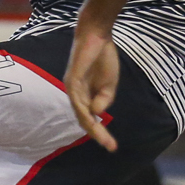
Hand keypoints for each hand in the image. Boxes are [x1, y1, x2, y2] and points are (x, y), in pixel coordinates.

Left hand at [64, 24, 120, 152]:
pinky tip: (92, 119)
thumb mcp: (109, 84)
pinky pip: (77, 99)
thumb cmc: (102, 59)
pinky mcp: (72, 80)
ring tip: (103, 138)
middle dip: (98, 134)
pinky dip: (84, 110)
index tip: (112, 146)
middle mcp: (76, 95)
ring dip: (92, 127)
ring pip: (80, 113)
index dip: (101, 133)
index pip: (91, 119)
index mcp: (85, 96)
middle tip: (110, 147)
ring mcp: (72, 88)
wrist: (97, 37)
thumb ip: (104, 100)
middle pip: (85, 120)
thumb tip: (97, 115)